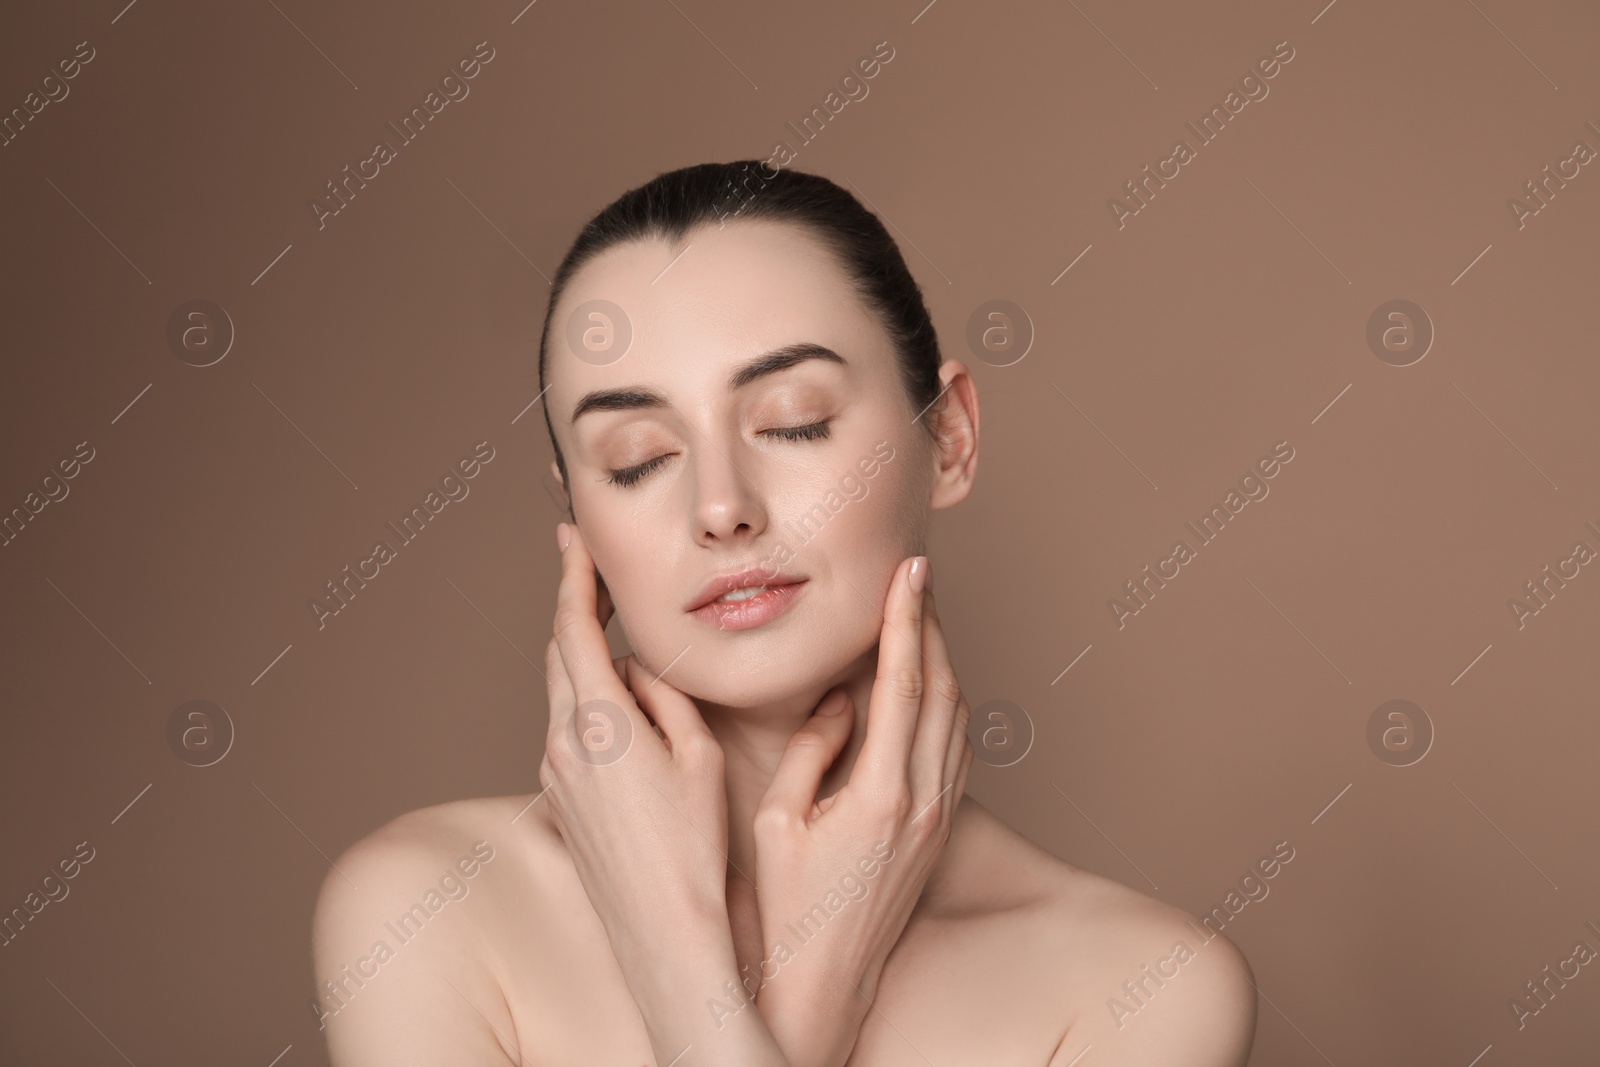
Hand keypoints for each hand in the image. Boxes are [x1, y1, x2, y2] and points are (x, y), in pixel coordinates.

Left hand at [537, 522, 732, 997]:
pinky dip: (591, 708)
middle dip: (576, 613)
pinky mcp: (560, 804)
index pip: (571, 628)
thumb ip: (665, 696)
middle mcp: (561, 746)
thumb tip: (641, 665)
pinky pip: (569, 735)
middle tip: (599, 579)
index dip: (572, 577)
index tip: (571, 538)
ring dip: (588, 664)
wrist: (665, 934)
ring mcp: (554, 778)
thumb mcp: (698, 754)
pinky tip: (630, 718)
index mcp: (598, 723)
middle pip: (558, 657)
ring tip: (630, 652)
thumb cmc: (695, 848)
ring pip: (563, 697)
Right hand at [750, 555, 973, 1066]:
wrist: (824, 980)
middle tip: (918, 580)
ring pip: (959, 718)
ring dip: (945, 664)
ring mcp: (939, 818)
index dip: (906, 620)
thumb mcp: (779, 820)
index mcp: (879, 792)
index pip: (901, 683)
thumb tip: (841, 703)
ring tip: (922, 622)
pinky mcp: (941, 833)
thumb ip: (811, 750)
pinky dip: (950, 707)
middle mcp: (922, 801)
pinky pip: (959, 752)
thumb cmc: (789, 906)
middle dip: (933, 627)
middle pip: (943, 690)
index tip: (910, 573)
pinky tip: (931, 691)